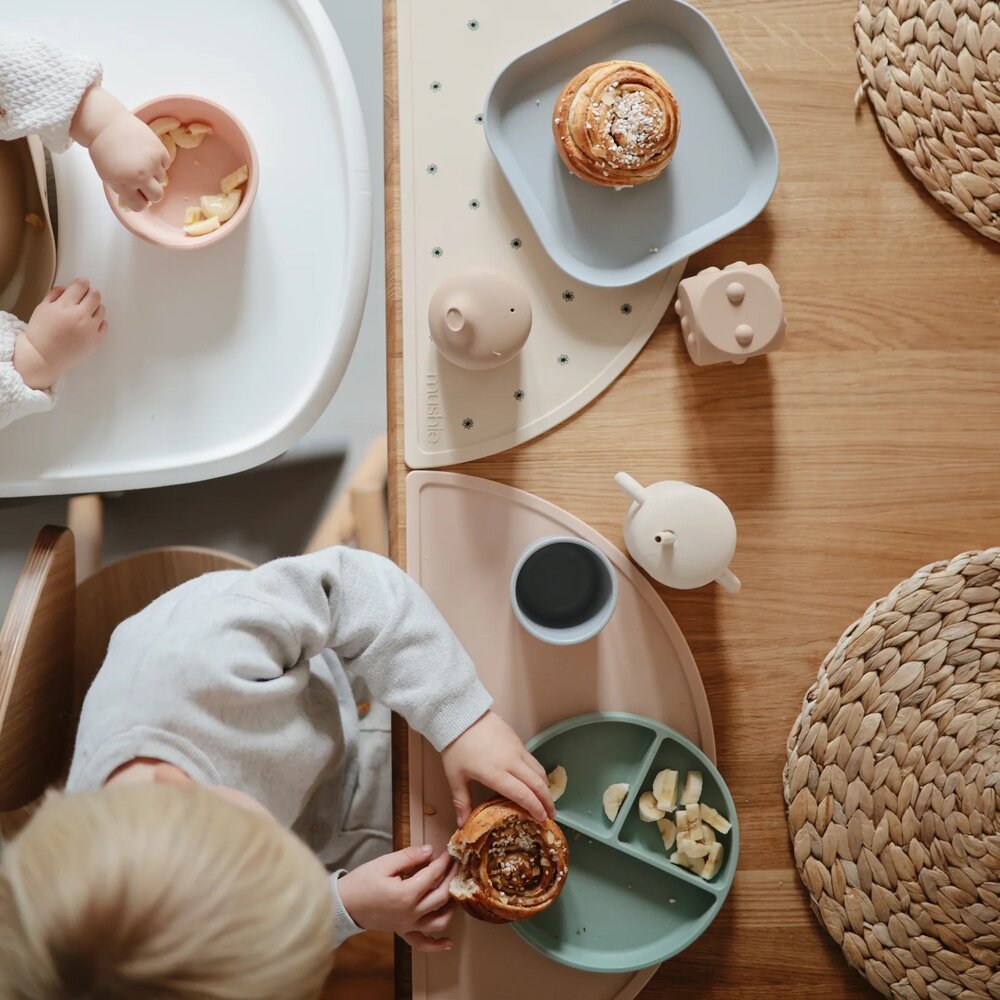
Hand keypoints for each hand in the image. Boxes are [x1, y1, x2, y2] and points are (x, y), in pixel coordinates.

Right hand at [13, 279, 107, 389]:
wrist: (43, 357)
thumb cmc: (40, 332)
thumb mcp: (42, 308)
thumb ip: (56, 294)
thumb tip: (69, 287)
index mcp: (65, 305)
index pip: (81, 286)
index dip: (82, 283)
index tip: (81, 285)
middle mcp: (80, 315)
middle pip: (95, 295)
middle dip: (90, 293)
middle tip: (85, 298)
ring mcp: (90, 329)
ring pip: (101, 309)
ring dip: (95, 307)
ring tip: (85, 313)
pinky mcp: (96, 340)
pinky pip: (105, 325)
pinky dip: (99, 322)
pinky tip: (90, 324)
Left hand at [71, 85, 168, 210]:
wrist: (105, 123)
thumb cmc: (103, 149)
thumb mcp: (107, 175)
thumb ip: (122, 189)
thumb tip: (136, 198)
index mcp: (124, 184)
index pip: (140, 205)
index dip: (139, 202)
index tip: (137, 196)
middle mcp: (140, 176)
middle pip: (157, 196)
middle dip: (151, 192)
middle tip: (146, 184)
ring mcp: (152, 163)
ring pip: (161, 179)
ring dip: (154, 174)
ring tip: (143, 162)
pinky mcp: (160, 151)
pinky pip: (166, 164)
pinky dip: (160, 162)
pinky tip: (148, 154)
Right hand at [337, 845, 455, 951]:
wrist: (343, 905)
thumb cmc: (361, 882)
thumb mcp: (384, 863)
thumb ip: (409, 856)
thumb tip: (430, 850)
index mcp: (406, 894)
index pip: (433, 875)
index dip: (443, 862)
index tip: (449, 852)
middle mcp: (411, 913)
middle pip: (441, 896)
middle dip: (451, 878)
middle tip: (456, 864)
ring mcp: (408, 925)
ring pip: (438, 921)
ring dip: (451, 907)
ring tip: (456, 891)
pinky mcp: (402, 931)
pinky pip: (422, 943)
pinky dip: (436, 945)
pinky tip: (448, 943)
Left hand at [441, 710, 554, 824]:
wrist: (461, 715)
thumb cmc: (456, 747)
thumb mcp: (455, 777)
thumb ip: (462, 802)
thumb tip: (462, 825)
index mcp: (496, 774)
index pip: (522, 794)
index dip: (535, 808)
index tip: (542, 820)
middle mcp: (511, 762)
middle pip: (537, 784)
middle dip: (547, 801)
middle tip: (551, 814)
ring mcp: (517, 750)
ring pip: (538, 770)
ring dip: (546, 786)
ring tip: (547, 799)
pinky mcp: (518, 740)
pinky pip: (533, 760)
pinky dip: (539, 773)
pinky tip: (536, 779)